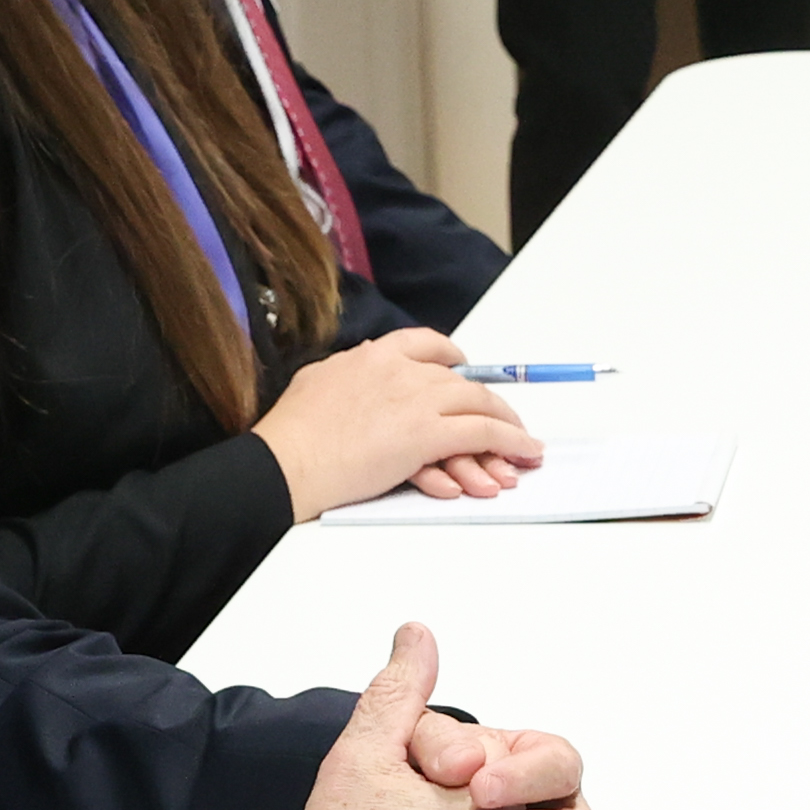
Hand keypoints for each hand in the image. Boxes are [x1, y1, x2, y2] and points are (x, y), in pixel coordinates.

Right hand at [252, 329, 543, 521]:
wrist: (284, 464)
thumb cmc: (290, 435)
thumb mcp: (316, 383)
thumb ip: (345, 373)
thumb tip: (356, 368)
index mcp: (373, 357)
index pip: (425, 345)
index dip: (452, 359)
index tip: (463, 368)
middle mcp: (401, 372)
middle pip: (462, 382)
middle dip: (490, 403)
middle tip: (505, 420)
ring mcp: (416, 402)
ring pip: (481, 406)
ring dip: (509, 427)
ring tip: (526, 443)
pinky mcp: (427, 435)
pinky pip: (483, 434)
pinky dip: (510, 443)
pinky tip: (524, 451)